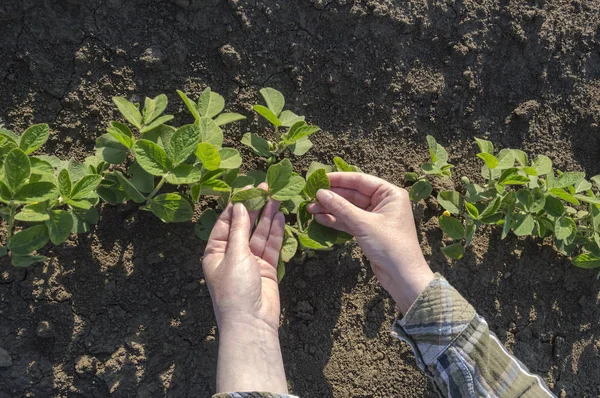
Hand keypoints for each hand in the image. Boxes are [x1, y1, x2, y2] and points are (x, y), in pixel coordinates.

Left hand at [202, 189, 287, 392]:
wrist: (252, 322)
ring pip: (259, 234)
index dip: (237, 206)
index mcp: (215, 252)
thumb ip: (240, 230)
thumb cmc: (235, 289)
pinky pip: (270, 246)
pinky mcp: (266, 268)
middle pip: (244, 226)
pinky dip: (276, 232)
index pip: (226, 223)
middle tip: (267, 190)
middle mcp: (232, 254)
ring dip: (267, 218)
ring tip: (277, 199)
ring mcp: (250, 261)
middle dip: (255, 209)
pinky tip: (280, 217)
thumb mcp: (234, 256)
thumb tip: (240, 207)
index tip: (248, 189)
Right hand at [307, 172, 433, 312]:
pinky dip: (336, 220)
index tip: (319, 179)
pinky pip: (349, 221)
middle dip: (332, 196)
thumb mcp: (363, 224)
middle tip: (311, 195)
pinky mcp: (368, 231)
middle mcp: (383, 202)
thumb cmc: (390, 245)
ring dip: (330, 209)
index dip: (339, 180)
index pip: (360, 180)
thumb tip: (320, 193)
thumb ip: (341, 207)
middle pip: (353, 194)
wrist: (402, 276)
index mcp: (390, 194)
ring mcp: (375, 217)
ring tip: (310, 208)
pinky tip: (320, 218)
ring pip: (349, 208)